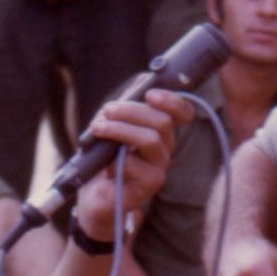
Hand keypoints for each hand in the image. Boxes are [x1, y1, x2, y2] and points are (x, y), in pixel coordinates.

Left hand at [72, 89, 193, 239]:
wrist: (93, 195)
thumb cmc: (103, 157)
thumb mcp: (111, 125)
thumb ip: (126, 105)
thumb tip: (140, 80)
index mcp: (160, 131)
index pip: (183, 113)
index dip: (173, 100)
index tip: (150, 94)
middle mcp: (165, 148)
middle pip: (162, 121)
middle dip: (132, 111)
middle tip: (107, 110)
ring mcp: (160, 167)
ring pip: (151, 139)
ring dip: (120, 129)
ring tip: (98, 128)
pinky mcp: (150, 184)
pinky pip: (135, 163)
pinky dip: (115, 158)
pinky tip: (105, 163)